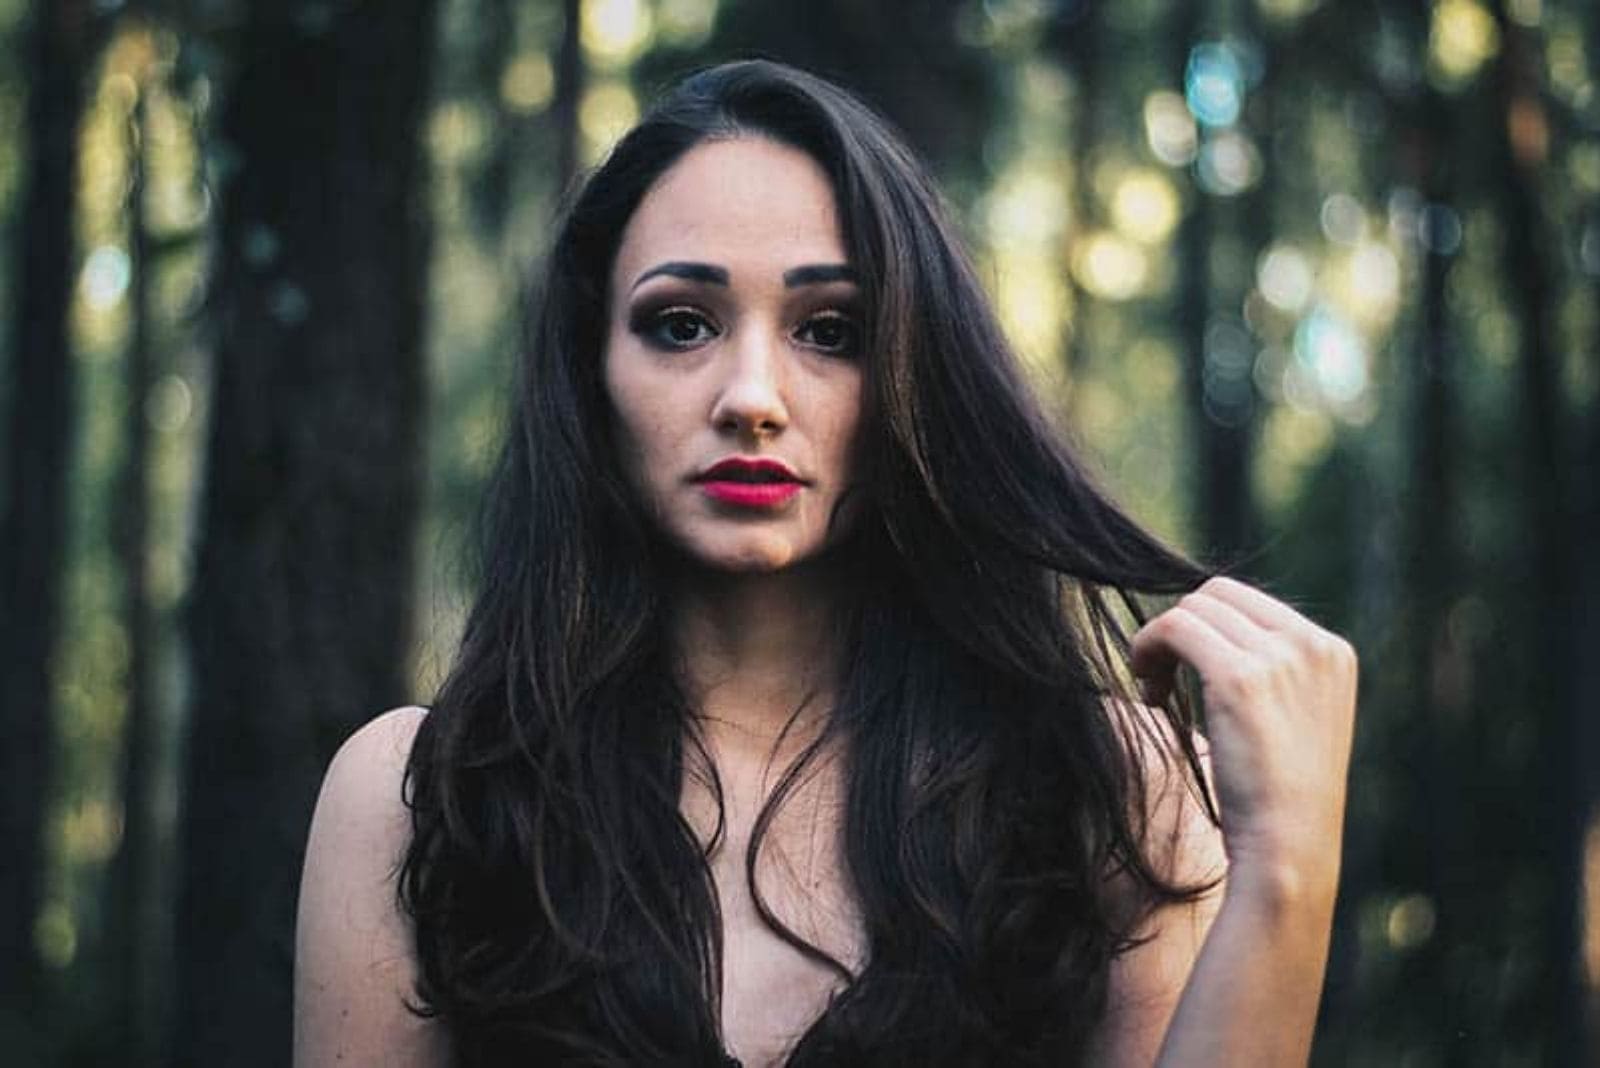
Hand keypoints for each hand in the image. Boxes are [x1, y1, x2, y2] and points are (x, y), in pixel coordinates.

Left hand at [1130, 576, 1357, 897]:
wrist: (1289, 851)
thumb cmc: (1279, 801)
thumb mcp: (1294, 722)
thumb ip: (1271, 673)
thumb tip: (1211, 630)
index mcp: (1330, 651)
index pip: (1247, 601)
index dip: (1205, 628)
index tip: (1185, 670)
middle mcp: (1312, 645)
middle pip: (1216, 596)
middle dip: (1181, 630)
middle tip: (1161, 682)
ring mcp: (1280, 658)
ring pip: (1191, 609)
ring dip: (1159, 642)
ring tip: (1155, 692)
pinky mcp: (1241, 677)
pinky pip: (1174, 628)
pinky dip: (1147, 647)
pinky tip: (1148, 692)